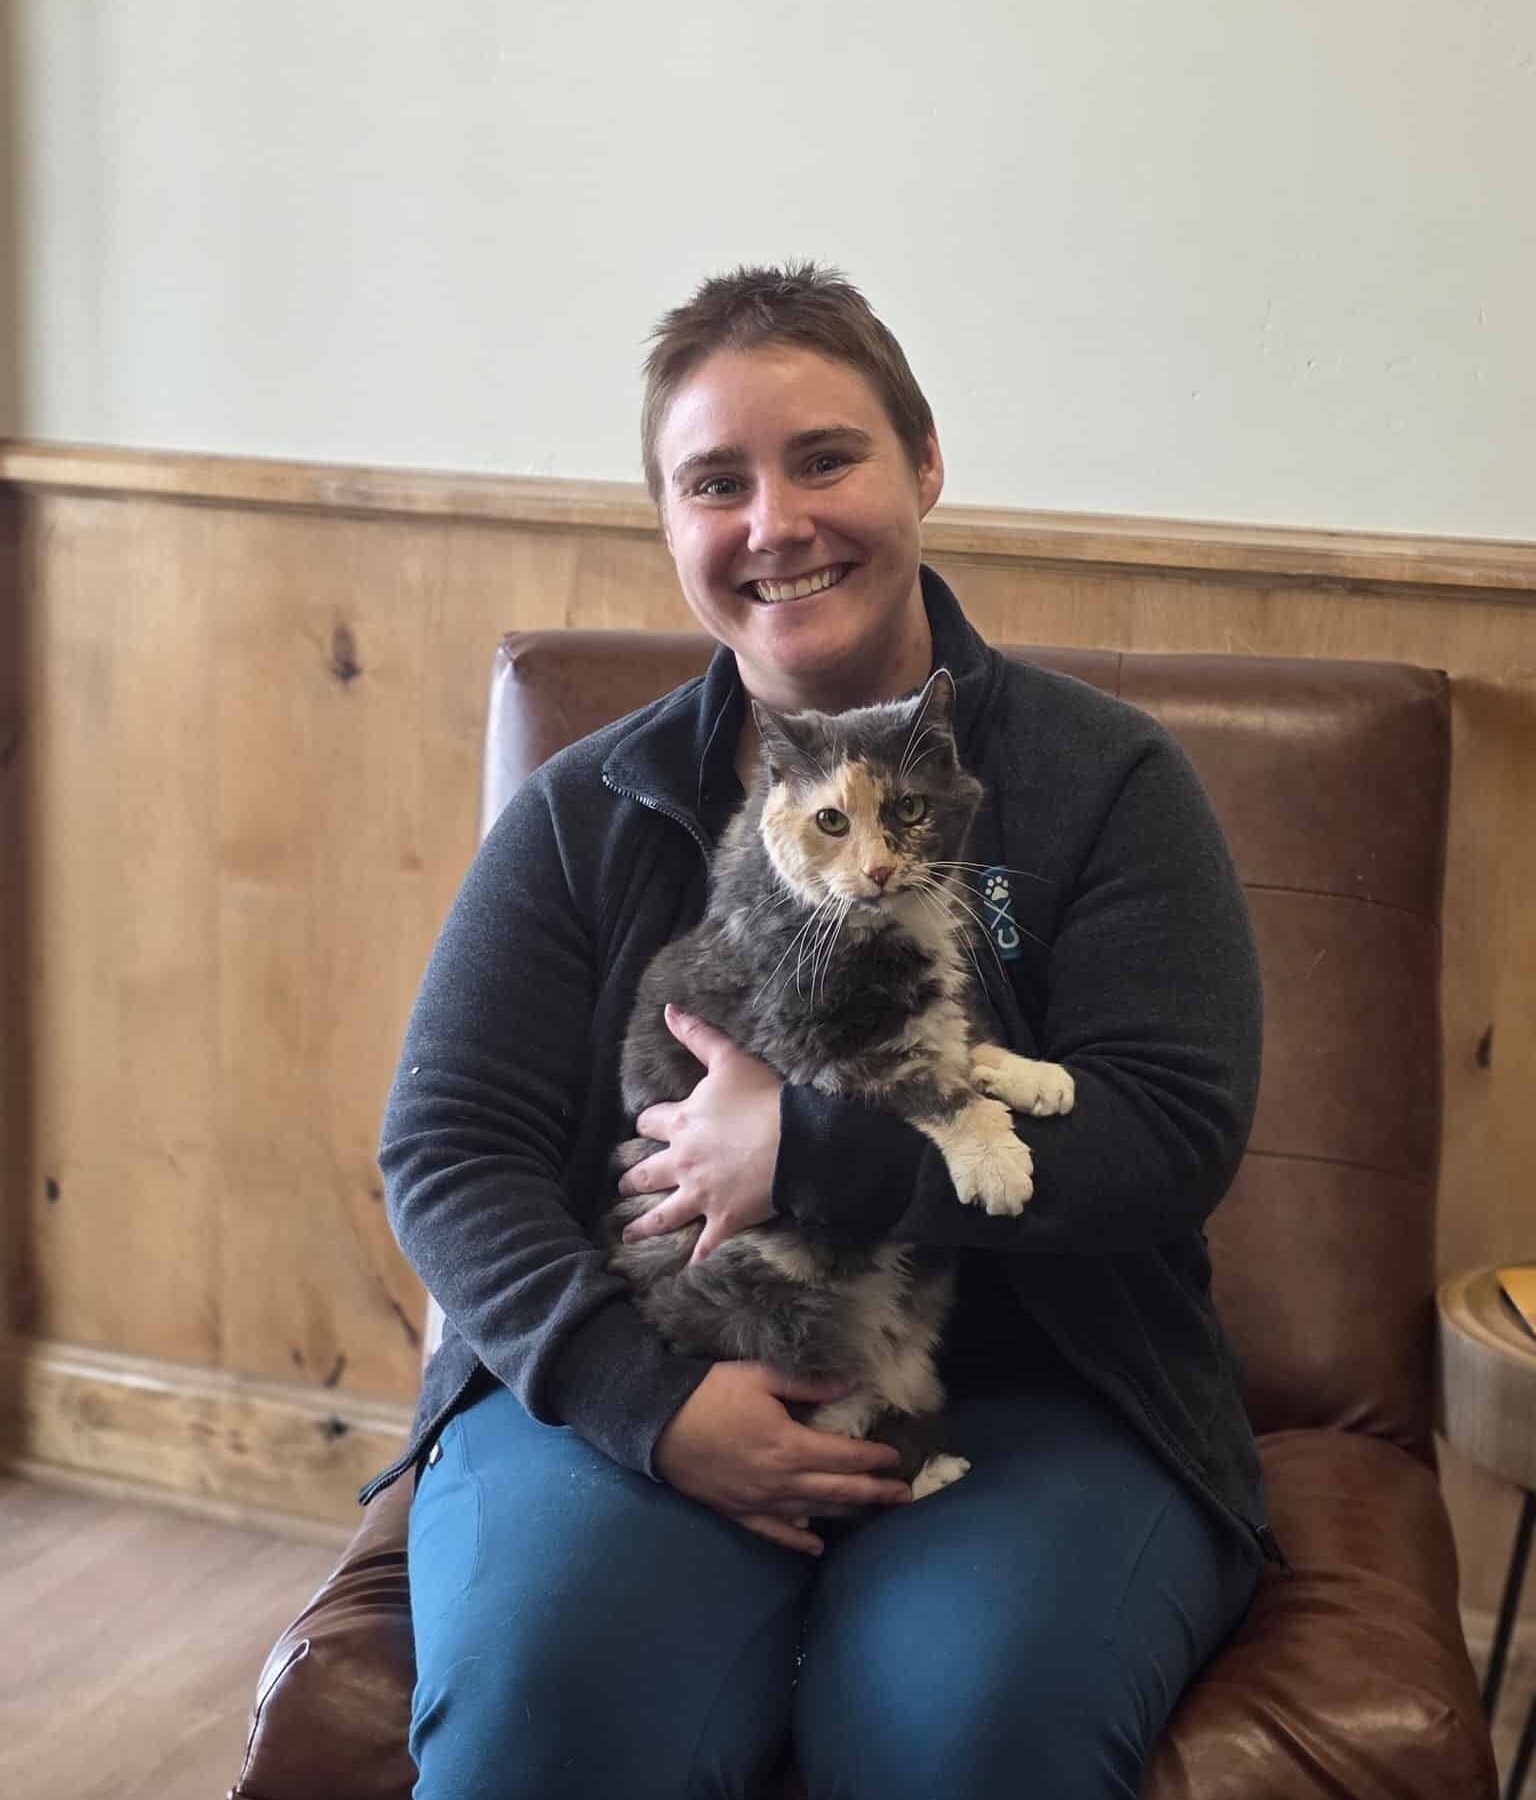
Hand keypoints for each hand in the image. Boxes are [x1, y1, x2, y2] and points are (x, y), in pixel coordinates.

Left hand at [618, 1006, 781, 1262]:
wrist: (797, 1141)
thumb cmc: (764, 1098)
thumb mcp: (729, 1059)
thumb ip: (698, 1035)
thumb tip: (668, 1009)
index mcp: (682, 1124)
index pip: (651, 1124)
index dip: (648, 1125)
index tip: (645, 1129)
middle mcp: (683, 1163)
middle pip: (647, 1172)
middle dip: (634, 1179)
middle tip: (625, 1185)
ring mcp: (701, 1195)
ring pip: (663, 1215)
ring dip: (643, 1226)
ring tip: (627, 1235)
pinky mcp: (723, 1219)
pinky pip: (703, 1245)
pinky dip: (694, 1258)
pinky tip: (684, 1270)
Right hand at [653, 1362, 911, 1554]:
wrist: (657, 1423)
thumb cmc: (710, 1393)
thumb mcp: (759, 1377)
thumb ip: (807, 1384)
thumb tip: (849, 1384)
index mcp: (790, 1446)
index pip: (845, 1456)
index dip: (874, 1458)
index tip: (896, 1459)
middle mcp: (781, 1481)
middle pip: (838, 1489)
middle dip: (874, 1492)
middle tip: (903, 1496)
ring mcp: (760, 1502)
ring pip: (813, 1511)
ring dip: (845, 1512)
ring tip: (872, 1512)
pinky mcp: (738, 1511)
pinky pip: (774, 1532)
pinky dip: (798, 1540)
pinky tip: (814, 1544)